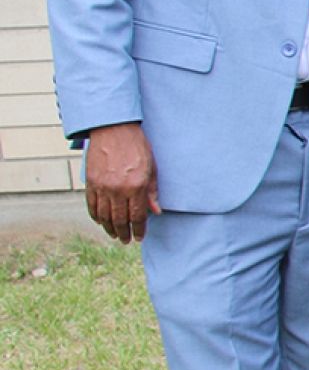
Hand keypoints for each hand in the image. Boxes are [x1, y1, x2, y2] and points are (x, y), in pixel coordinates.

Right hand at [84, 121, 160, 243]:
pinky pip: (92, 205)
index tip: (139, 237)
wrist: (114, 129)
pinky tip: (100, 222)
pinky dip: (96, 216)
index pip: (137, 216)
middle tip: (126, 240)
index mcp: (136, 186)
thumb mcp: (152, 168)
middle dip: (124, 233)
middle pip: (120, 220)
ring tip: (115, 235)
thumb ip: (152, 192)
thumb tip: (156, 212)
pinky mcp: (91, 182)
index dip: (139, 229)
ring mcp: (102, 187)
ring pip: (104, 216)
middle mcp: (118, 189)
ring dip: (109, 228)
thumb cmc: (137, 146)